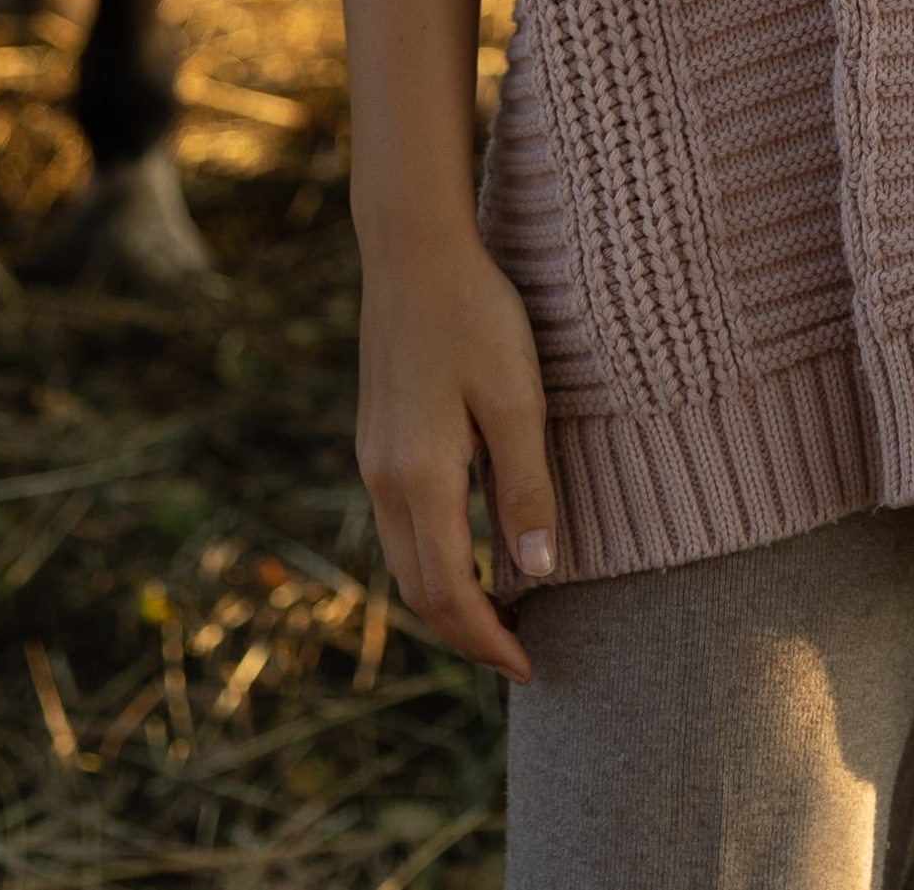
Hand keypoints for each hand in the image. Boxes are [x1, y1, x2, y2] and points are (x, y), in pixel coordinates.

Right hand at [356, 225, 556, 681]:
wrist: (413, 246)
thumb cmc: (475, 314)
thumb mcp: (517, 399)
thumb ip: (526, 490)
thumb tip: (539, 577)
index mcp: (420, 476)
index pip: (449, 591)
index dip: (486, 639)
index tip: (528, 667)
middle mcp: (385, 478)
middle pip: (418, 589)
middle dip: (465, 631)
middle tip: (518, 653)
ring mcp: (374, 457)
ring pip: (404, 559)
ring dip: (447, 597)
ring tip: (502, 611)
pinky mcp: (377, 436)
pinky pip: (400, 524)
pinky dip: (433, 557)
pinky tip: (471, 547)